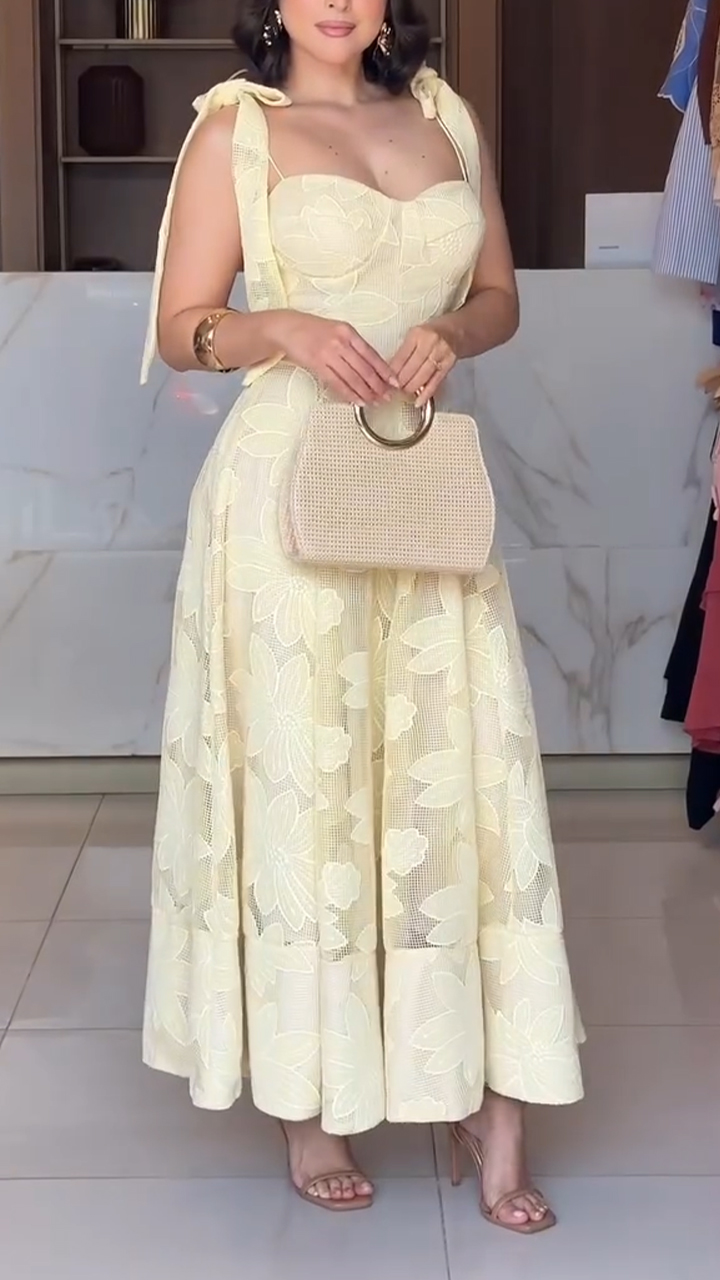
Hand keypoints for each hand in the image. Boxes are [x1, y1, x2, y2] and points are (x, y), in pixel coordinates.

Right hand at [273, 312, 397, 403]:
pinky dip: (348, 394)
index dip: (385, 370)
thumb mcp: (338, 330)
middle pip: (364, 368)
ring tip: (374, 402)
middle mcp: (341, 342)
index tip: (394, 381)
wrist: (288, 328)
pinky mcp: (317, 364)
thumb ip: (354, 345)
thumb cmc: (312, 330)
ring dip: (365, 393)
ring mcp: (329, 353)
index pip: (372, 354)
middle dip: (378, 386)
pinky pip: (337, 383)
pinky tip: (356, 400)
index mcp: (349, 332)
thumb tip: (371, 365)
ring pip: (352, 378)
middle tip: (386, 397)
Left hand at [390, 322, 457, 406]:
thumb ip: (403, 352)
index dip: (392, 372)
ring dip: (411, 388)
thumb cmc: (432, 334)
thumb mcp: (415, 336)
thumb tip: (390, 372)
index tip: (385, 381)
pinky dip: (426, 394)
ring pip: (422, 376)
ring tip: (403, 393)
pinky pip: (435, 382)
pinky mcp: (448, 365)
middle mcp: (430, 343)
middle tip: (392, 390)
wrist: (456, 332)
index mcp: (417, 334)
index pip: (400, 357)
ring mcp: (440, 354)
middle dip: (400, 382)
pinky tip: (418, 401)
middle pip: (411, 368)